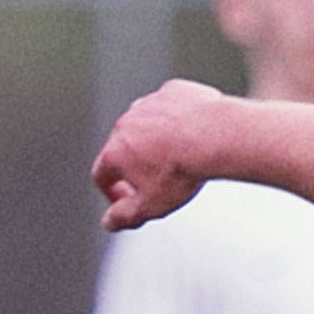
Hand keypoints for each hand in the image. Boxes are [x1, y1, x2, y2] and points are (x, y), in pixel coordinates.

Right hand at [93, 80, 229, 230]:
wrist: (212, 135)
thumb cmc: (181, 173)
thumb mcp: (151, 205)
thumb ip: (125, 216)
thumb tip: (109, 222)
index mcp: (115, 151)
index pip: (101, 175)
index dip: (111, 192)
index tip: (126, 201)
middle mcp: (125, 123)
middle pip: (123, 148)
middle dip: (135, 167)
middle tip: (157, 183)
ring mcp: (148, 104)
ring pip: (146, 126)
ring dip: (155, 142)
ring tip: (178, 159)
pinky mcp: (171, 91)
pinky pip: (169, 109)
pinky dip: (176, 122)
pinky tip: (193, 136)